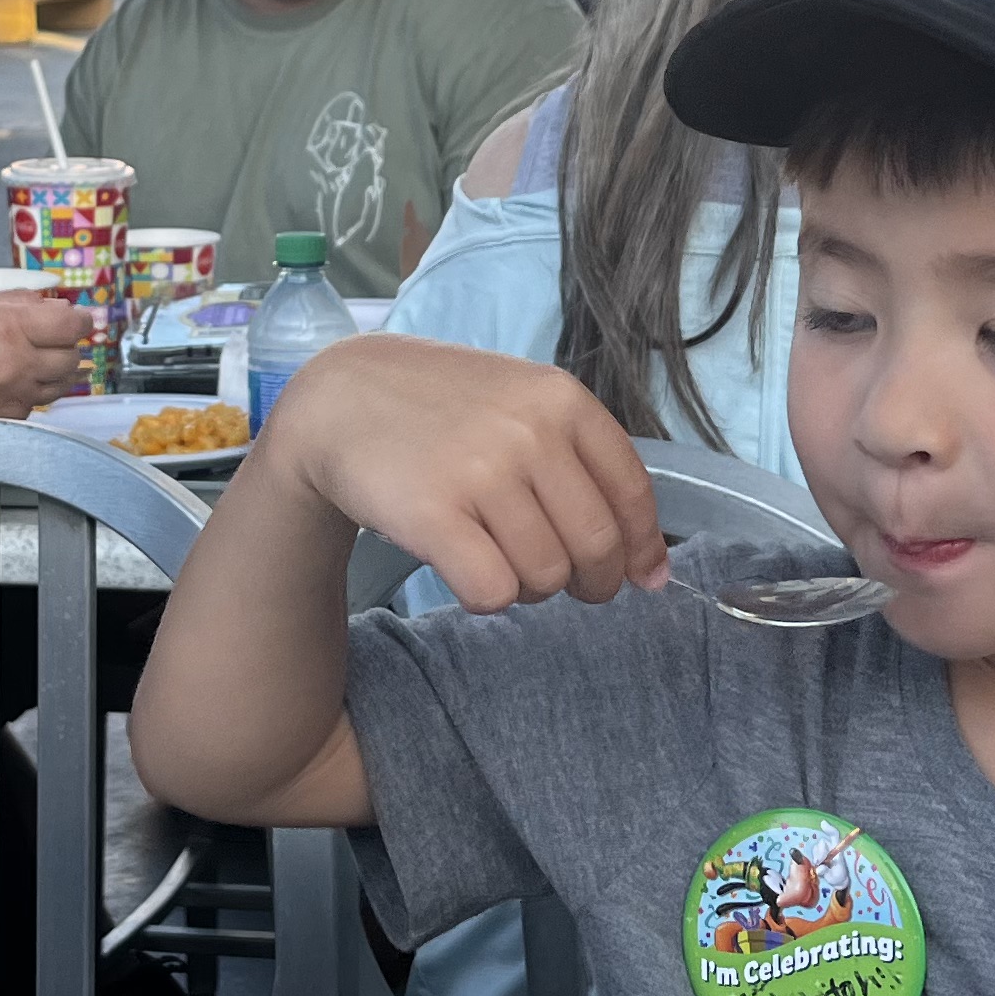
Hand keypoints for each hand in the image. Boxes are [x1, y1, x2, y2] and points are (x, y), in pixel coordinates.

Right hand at [265, 333, 668, 613]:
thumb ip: (588, 469)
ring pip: (545, 576)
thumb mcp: (522, 405)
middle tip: (564, 582)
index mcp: (561, 400)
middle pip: (595, 547)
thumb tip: (653, 571)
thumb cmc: (442, 411)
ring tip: (499, 557)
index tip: (638, 576)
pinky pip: (494, 592)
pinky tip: (467, 567)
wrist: (341, 399)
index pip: (632, 493)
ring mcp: (480, 472)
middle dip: (591, 582)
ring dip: (531, 588)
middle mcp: (528, 432)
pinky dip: (488, 596)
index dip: (640, 548)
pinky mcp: (433, 514)